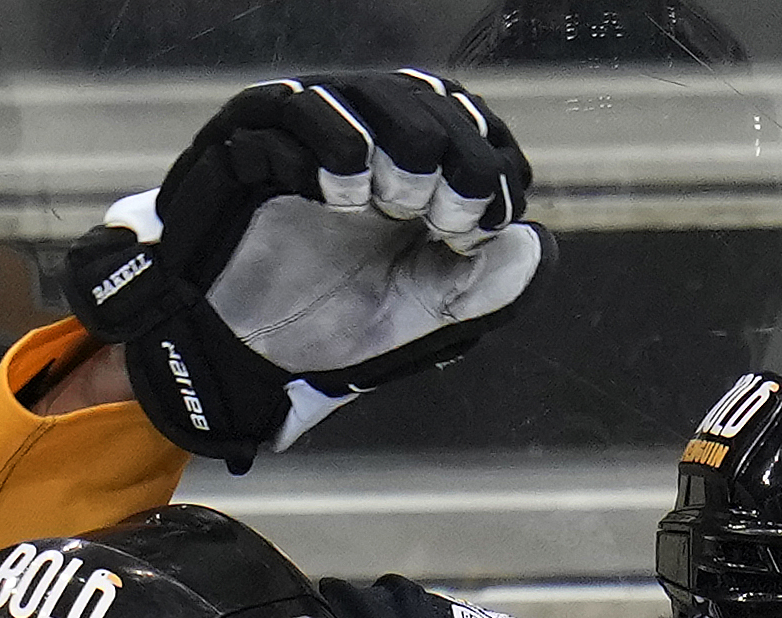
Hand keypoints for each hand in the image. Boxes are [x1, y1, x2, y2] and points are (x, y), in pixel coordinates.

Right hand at [63, 71, 550, 467]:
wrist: (242, 359)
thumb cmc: (330, 329)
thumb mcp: (424, 316)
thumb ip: (485, 287)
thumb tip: (539, 244)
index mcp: (408, 169)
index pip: (468, 121)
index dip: (490, 165)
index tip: (481, 227)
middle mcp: (358, 137)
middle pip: (426, 98)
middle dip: (453, 156)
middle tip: (442, 219)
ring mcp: (299, 135)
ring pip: (363, 93)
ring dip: (399, 144)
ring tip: (394, 203)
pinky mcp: (244, 144)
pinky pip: (289, 111)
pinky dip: (332, 147)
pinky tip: (342, 195)